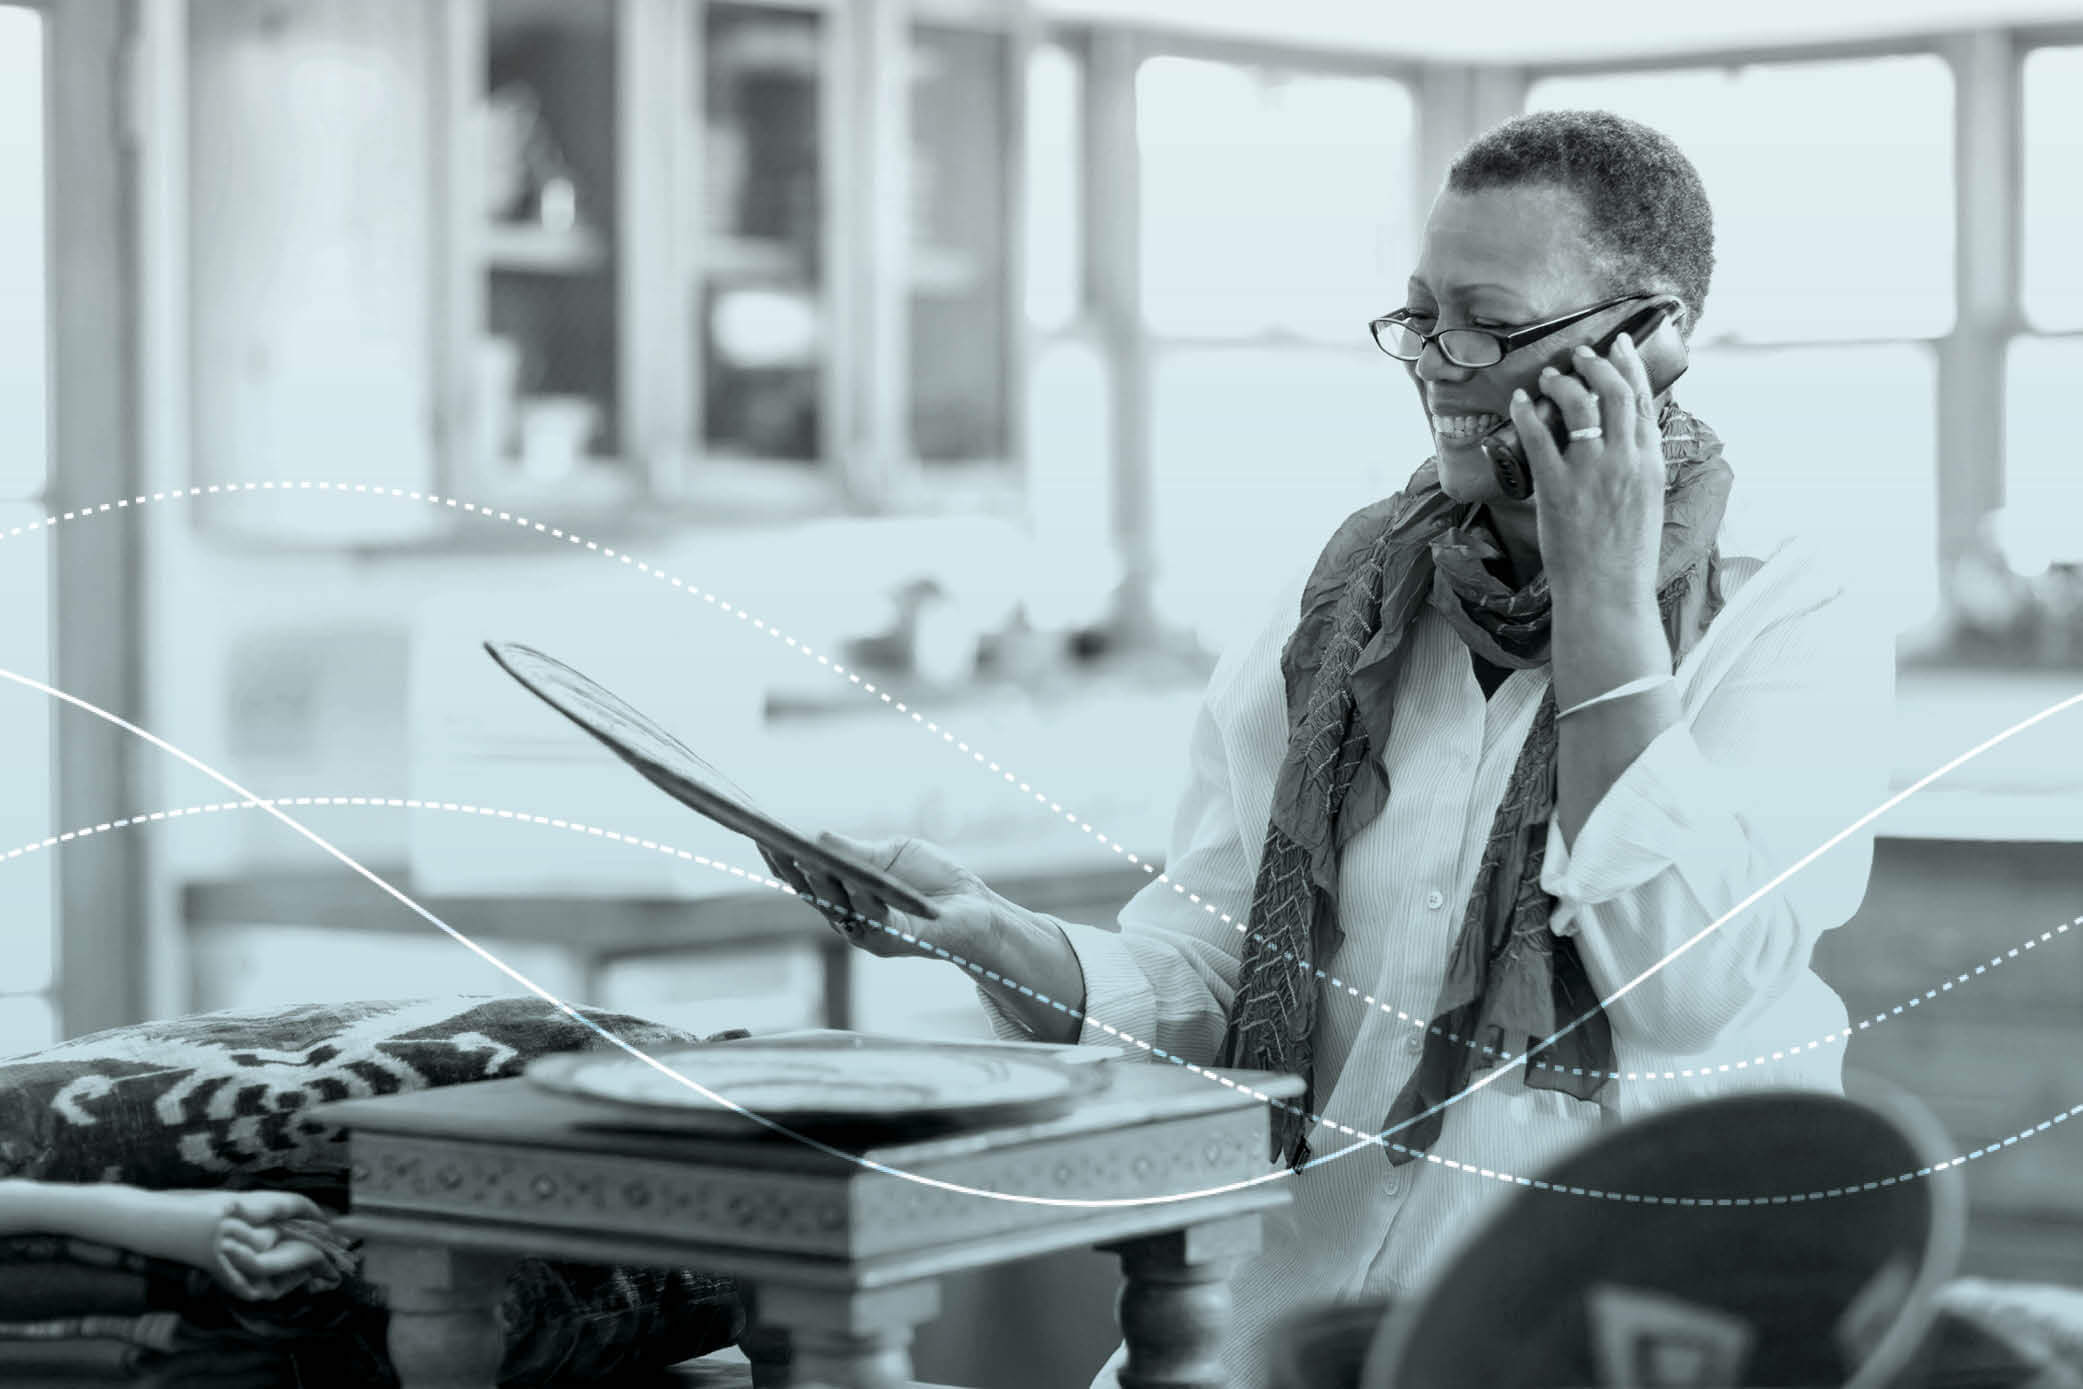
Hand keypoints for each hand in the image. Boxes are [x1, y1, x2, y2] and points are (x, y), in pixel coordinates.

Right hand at [758, 833, 1004, 961]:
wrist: (974, 908)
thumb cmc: (931, 879)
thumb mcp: (891, 854)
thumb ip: (857, 851)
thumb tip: (817, 837)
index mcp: (842, 895)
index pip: (803, 877)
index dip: (781, 859)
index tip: (760, 833)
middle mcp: (848, 918)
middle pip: (812, 893)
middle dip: (791, 868)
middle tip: (772, 842)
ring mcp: (869, 932)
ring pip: (838, 907)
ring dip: (821, 883)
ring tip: (806, 858)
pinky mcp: (896, 940)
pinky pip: (875, 918)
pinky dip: (863, 899)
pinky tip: (853, 880)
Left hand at [1509, 331, 1664, 601]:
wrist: (1608, 593)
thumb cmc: (1627, 557)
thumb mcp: (1646, 503)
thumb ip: (1637, 469)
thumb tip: (1626, 443)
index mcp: (1649, 462)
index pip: (1643, 399)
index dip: (1629, 366)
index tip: (1618, 345)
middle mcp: (1624, 459)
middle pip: (1612, 391)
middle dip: (1594, 364)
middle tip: (1578, 355)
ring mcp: (1590, 471)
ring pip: (1578, 405)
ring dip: (1561, 383)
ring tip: (1548, 378)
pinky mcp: (1556, 487)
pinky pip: (1538, 437)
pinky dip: (1527, 413)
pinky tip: (1519, 401)